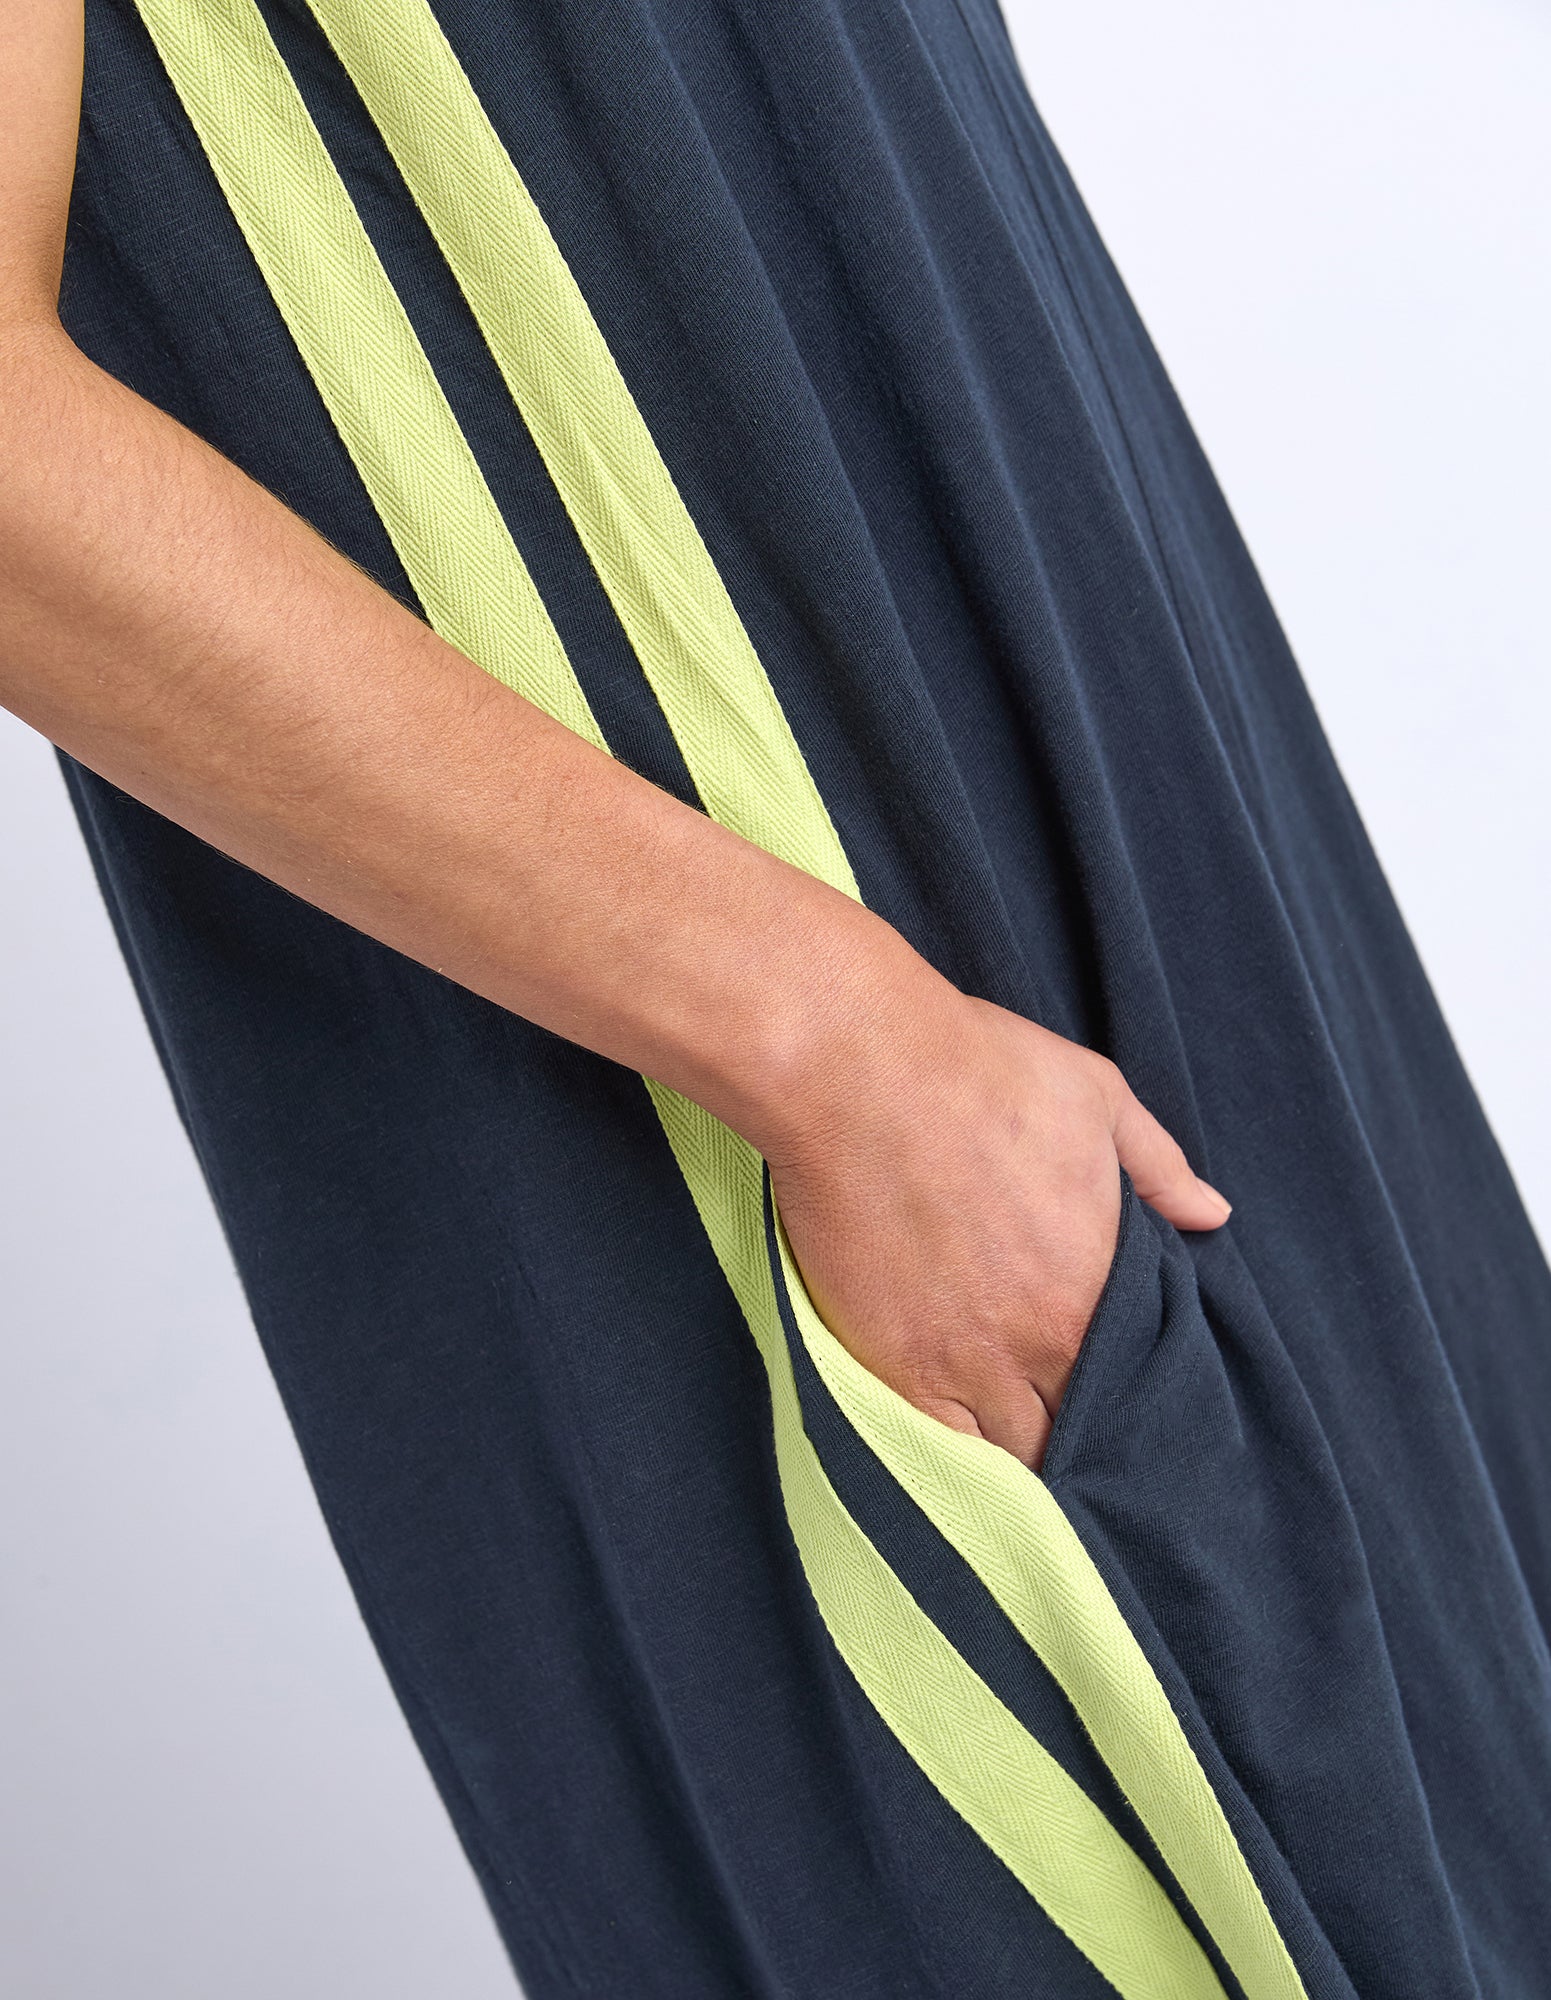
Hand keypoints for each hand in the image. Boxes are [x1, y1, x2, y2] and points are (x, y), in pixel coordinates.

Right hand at [762, 971, 1230, 1469]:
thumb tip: (1210, 1214)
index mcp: (1100, 1286)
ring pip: (1010, 1457)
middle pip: (1075, 1436)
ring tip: (1013, 1452)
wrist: (859, 1072)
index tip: (1117, 1400)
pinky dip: (950, 1458)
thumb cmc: (978, 1071)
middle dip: (1076, 1438)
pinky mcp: (893, 1365)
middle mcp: (1041, 1342)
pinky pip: (936, 1450)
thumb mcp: (1096, 1097)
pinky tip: (956, 1456)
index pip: (1136, 1388)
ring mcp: (964, 1362)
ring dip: (1017, 1457)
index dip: (1128, 1404)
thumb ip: (1159, 1168)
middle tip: (1066, 1432)